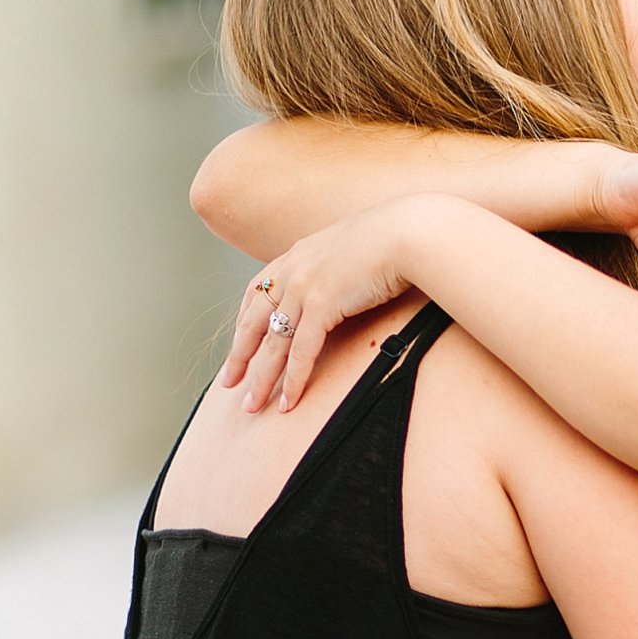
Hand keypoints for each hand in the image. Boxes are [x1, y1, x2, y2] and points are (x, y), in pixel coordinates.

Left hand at [221, 200, 447, 410]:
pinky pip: (301, 351)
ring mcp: (303, 287)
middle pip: (253, 322)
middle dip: (238, 357)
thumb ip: (341, 266)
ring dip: (260, 379)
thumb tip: (352, 279)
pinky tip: (287, 402)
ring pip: (272, 344)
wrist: (410, 232)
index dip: (244, 322)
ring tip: (250, 406)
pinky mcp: (321, 305)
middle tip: (227, 384)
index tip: (239, 345)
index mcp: (297, 255)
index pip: (256, 292)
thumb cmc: (396, 240)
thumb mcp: (356, 249)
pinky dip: (293, 380)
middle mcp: (292, 271)